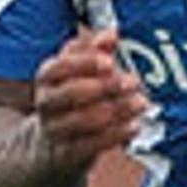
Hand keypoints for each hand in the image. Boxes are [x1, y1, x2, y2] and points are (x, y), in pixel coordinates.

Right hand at [32, 20, 148, 164]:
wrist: (51, 145)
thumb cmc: (73, 98)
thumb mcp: (79, 71)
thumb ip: (94, 50)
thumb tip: (111, 33)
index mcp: (47, 77)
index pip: (58, 68)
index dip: (83, 64)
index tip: (110, 61)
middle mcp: (46, 103)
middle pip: (69, 94)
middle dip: (103, 87)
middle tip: (133, 81)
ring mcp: (55, 130)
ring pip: (81, 120)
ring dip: (115, 110)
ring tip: (141, 102)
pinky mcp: (68, 153)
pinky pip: (91, 145)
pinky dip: (115, 135)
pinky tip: (135, 126)